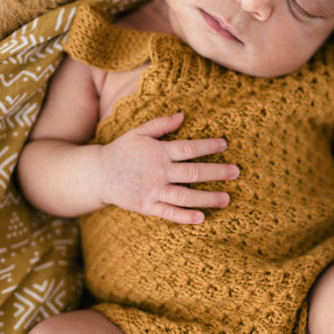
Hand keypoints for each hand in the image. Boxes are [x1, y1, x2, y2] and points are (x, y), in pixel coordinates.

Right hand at [97, 111, 238, 223]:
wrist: (98, 174)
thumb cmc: (122, 151)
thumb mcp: (138, 132)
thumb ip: (161, 124)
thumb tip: (183, 115)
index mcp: (159, 152)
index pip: (189, 148)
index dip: (208, 146)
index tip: (225, 145)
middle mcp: (159, 172)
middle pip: (193, 173)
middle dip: (217, 172)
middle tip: (236, 172)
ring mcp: (153, 191)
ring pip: (185, 196)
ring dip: (208, 198)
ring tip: (227, 199)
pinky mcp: (147, 206)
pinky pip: (169, 213)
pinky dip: (185, 217)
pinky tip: (202, 218)